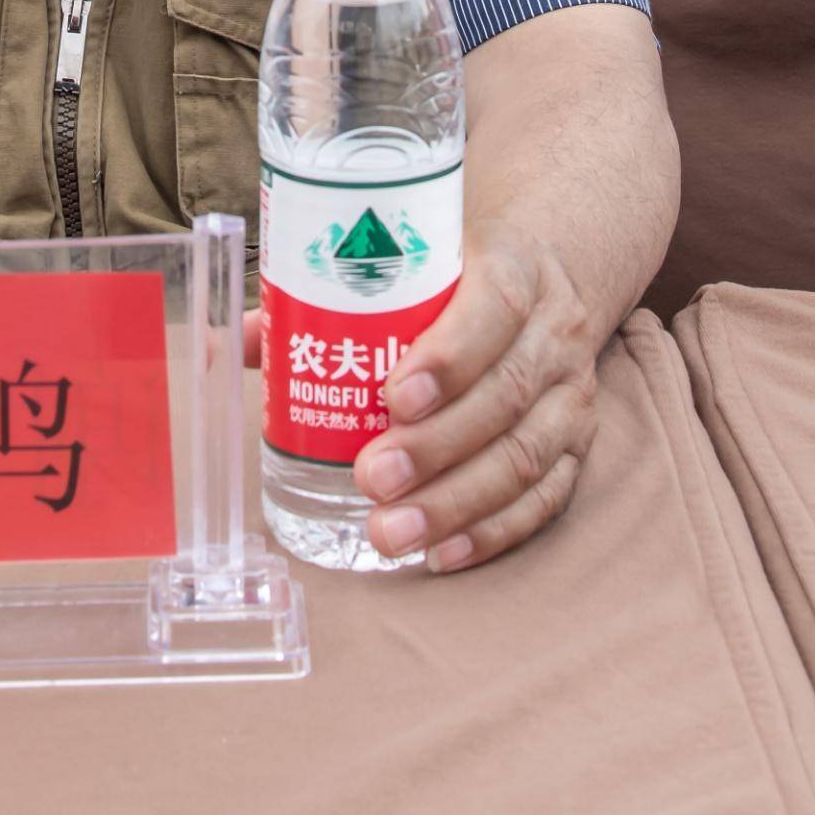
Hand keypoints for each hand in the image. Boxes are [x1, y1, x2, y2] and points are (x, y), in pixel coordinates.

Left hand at [354, 226, 606, 572]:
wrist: (545, 280)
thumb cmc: (457, 276)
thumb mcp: (412, 260)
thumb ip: (324, 297)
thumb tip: (237, 344)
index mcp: (514, 268)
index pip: (493, 307)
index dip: (447, 357)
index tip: (391, 397)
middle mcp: (552, 332)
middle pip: (504, 394)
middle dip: (435, 447)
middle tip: (372, 479)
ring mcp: (570, 394)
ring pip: (525, 456)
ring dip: (456, 503)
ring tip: (390, 532)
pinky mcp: (577, 445)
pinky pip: (545, 498)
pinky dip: (493, 532)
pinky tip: (441, 553)